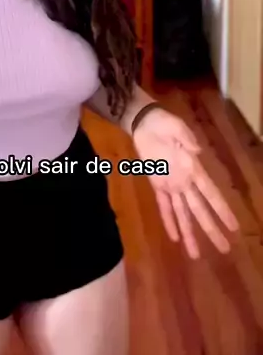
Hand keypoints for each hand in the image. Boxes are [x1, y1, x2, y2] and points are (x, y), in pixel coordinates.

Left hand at [132, 107, 239, 258]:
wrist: (144, 122)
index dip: (221, 210)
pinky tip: (174, 238)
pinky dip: (168, 221)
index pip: (210, 194)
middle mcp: (185, 182)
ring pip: (182, 214)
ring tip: (196, 255)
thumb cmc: (164, 124)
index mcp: (193, 169)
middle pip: (199, 210)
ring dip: (189, 233)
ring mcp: (171, 185)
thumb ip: (186, 139)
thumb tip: (197, 151)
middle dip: (210, 229)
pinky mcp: (156, 184)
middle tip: (224, 249)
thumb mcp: (176, 127)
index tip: (234, 227)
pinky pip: (163, 206)